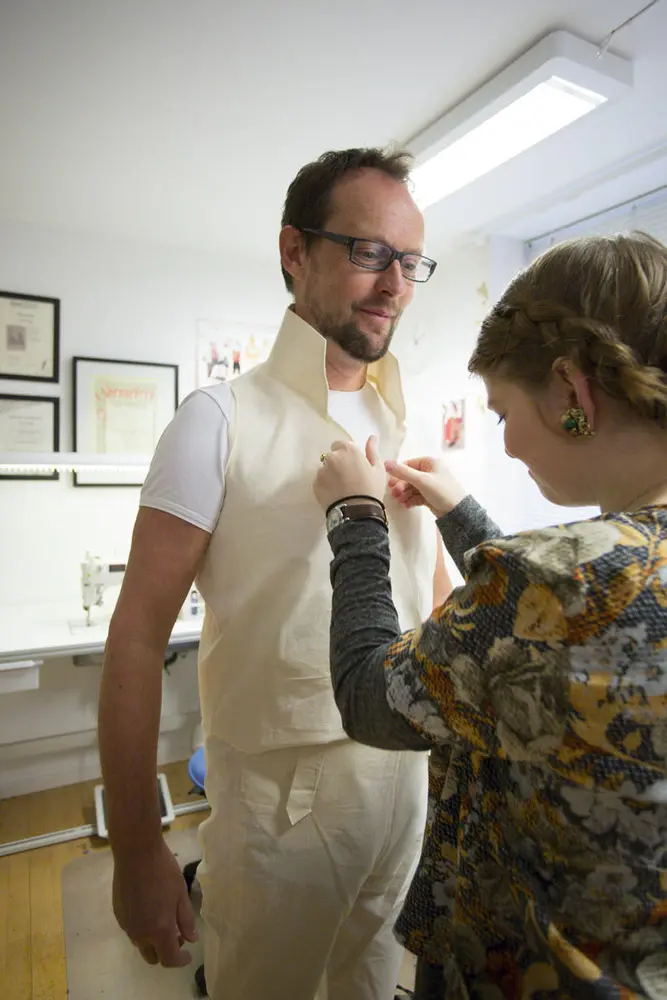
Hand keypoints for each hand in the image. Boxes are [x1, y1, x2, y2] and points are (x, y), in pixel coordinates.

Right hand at [112, 838, 197, 967]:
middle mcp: (140, 934)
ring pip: (141, 944)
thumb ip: (186, 920)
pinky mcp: (118, 915)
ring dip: (153, 940)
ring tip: (164, 920)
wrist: (136, 852)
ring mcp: (126, 925)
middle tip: (177, 934)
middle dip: (166, 951)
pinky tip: (149, 909)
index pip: (169, 959)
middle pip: (152, 957)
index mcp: (159, 930)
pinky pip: (132, 931)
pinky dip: (142, 929)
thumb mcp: (181, 894)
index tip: (188, 955)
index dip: (180, 960)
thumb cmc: (164, 871)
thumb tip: (191, 939)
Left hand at [314, 436, 385, 510]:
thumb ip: (372, 451)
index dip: (346, 454)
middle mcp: (332, 457)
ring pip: (324, 468)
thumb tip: (372, 437)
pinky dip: (325, 485)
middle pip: (331, 456)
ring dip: (330, 474)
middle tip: (348, 477)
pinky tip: (335, 494)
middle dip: (337, 463)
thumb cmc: (371, 489)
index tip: (352, 465)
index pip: (340, 444)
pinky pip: (320, 481)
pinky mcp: (315, 484)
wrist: (357, 512)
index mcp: (348, 450)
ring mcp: (321, 471)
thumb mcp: (378, 469)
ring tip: (341, 488)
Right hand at [384, 455, 465, 518]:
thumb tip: (385, 463)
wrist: (457, 512)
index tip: (391, 483)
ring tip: (400, 501)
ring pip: (412, 487)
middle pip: (409, 477)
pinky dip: (411, 499)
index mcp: (430, 463)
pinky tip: (406, 505)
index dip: (398, 474)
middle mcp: (430, 472)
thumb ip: (403, 472)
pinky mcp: (430, 496)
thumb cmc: (441, 491)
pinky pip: (417, 495)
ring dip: (404, 494)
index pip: (408, 465)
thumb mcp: (421, 480)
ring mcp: (430, 484)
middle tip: (394, 494)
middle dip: (401, 486)